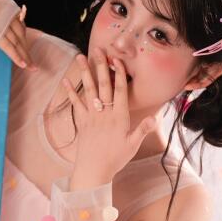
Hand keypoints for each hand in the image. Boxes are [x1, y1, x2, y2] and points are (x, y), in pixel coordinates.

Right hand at [0, 0, 36, 70]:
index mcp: (9, 5)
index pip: (20, 24)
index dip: (23, 38)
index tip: (24, 47)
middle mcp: (9, 15)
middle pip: (21, 36)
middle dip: (26, 50)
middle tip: (32, 62)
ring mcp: (2, 24)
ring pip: (17, 44)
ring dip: (25, 57)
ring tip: (31, 68)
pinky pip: (9, 48)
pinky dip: (17, 57)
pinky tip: (23, 66)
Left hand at [63, 47, 155, 181]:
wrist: (94, 170)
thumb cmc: (115, 158)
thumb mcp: (133, 145)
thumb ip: (143, 129)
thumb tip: (156, 117)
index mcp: (119, 117)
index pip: (119, 91)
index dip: (119, 74)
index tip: (117, 59)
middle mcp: (104, 114)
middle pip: (103, 86)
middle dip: (101, 66)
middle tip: (98, 50)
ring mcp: (91, 117)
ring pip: (88, 91)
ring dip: (85, 73)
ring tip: (81, 57)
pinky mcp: (81, 122)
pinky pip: (75, 104)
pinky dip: (70, 92)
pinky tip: (65, 80)